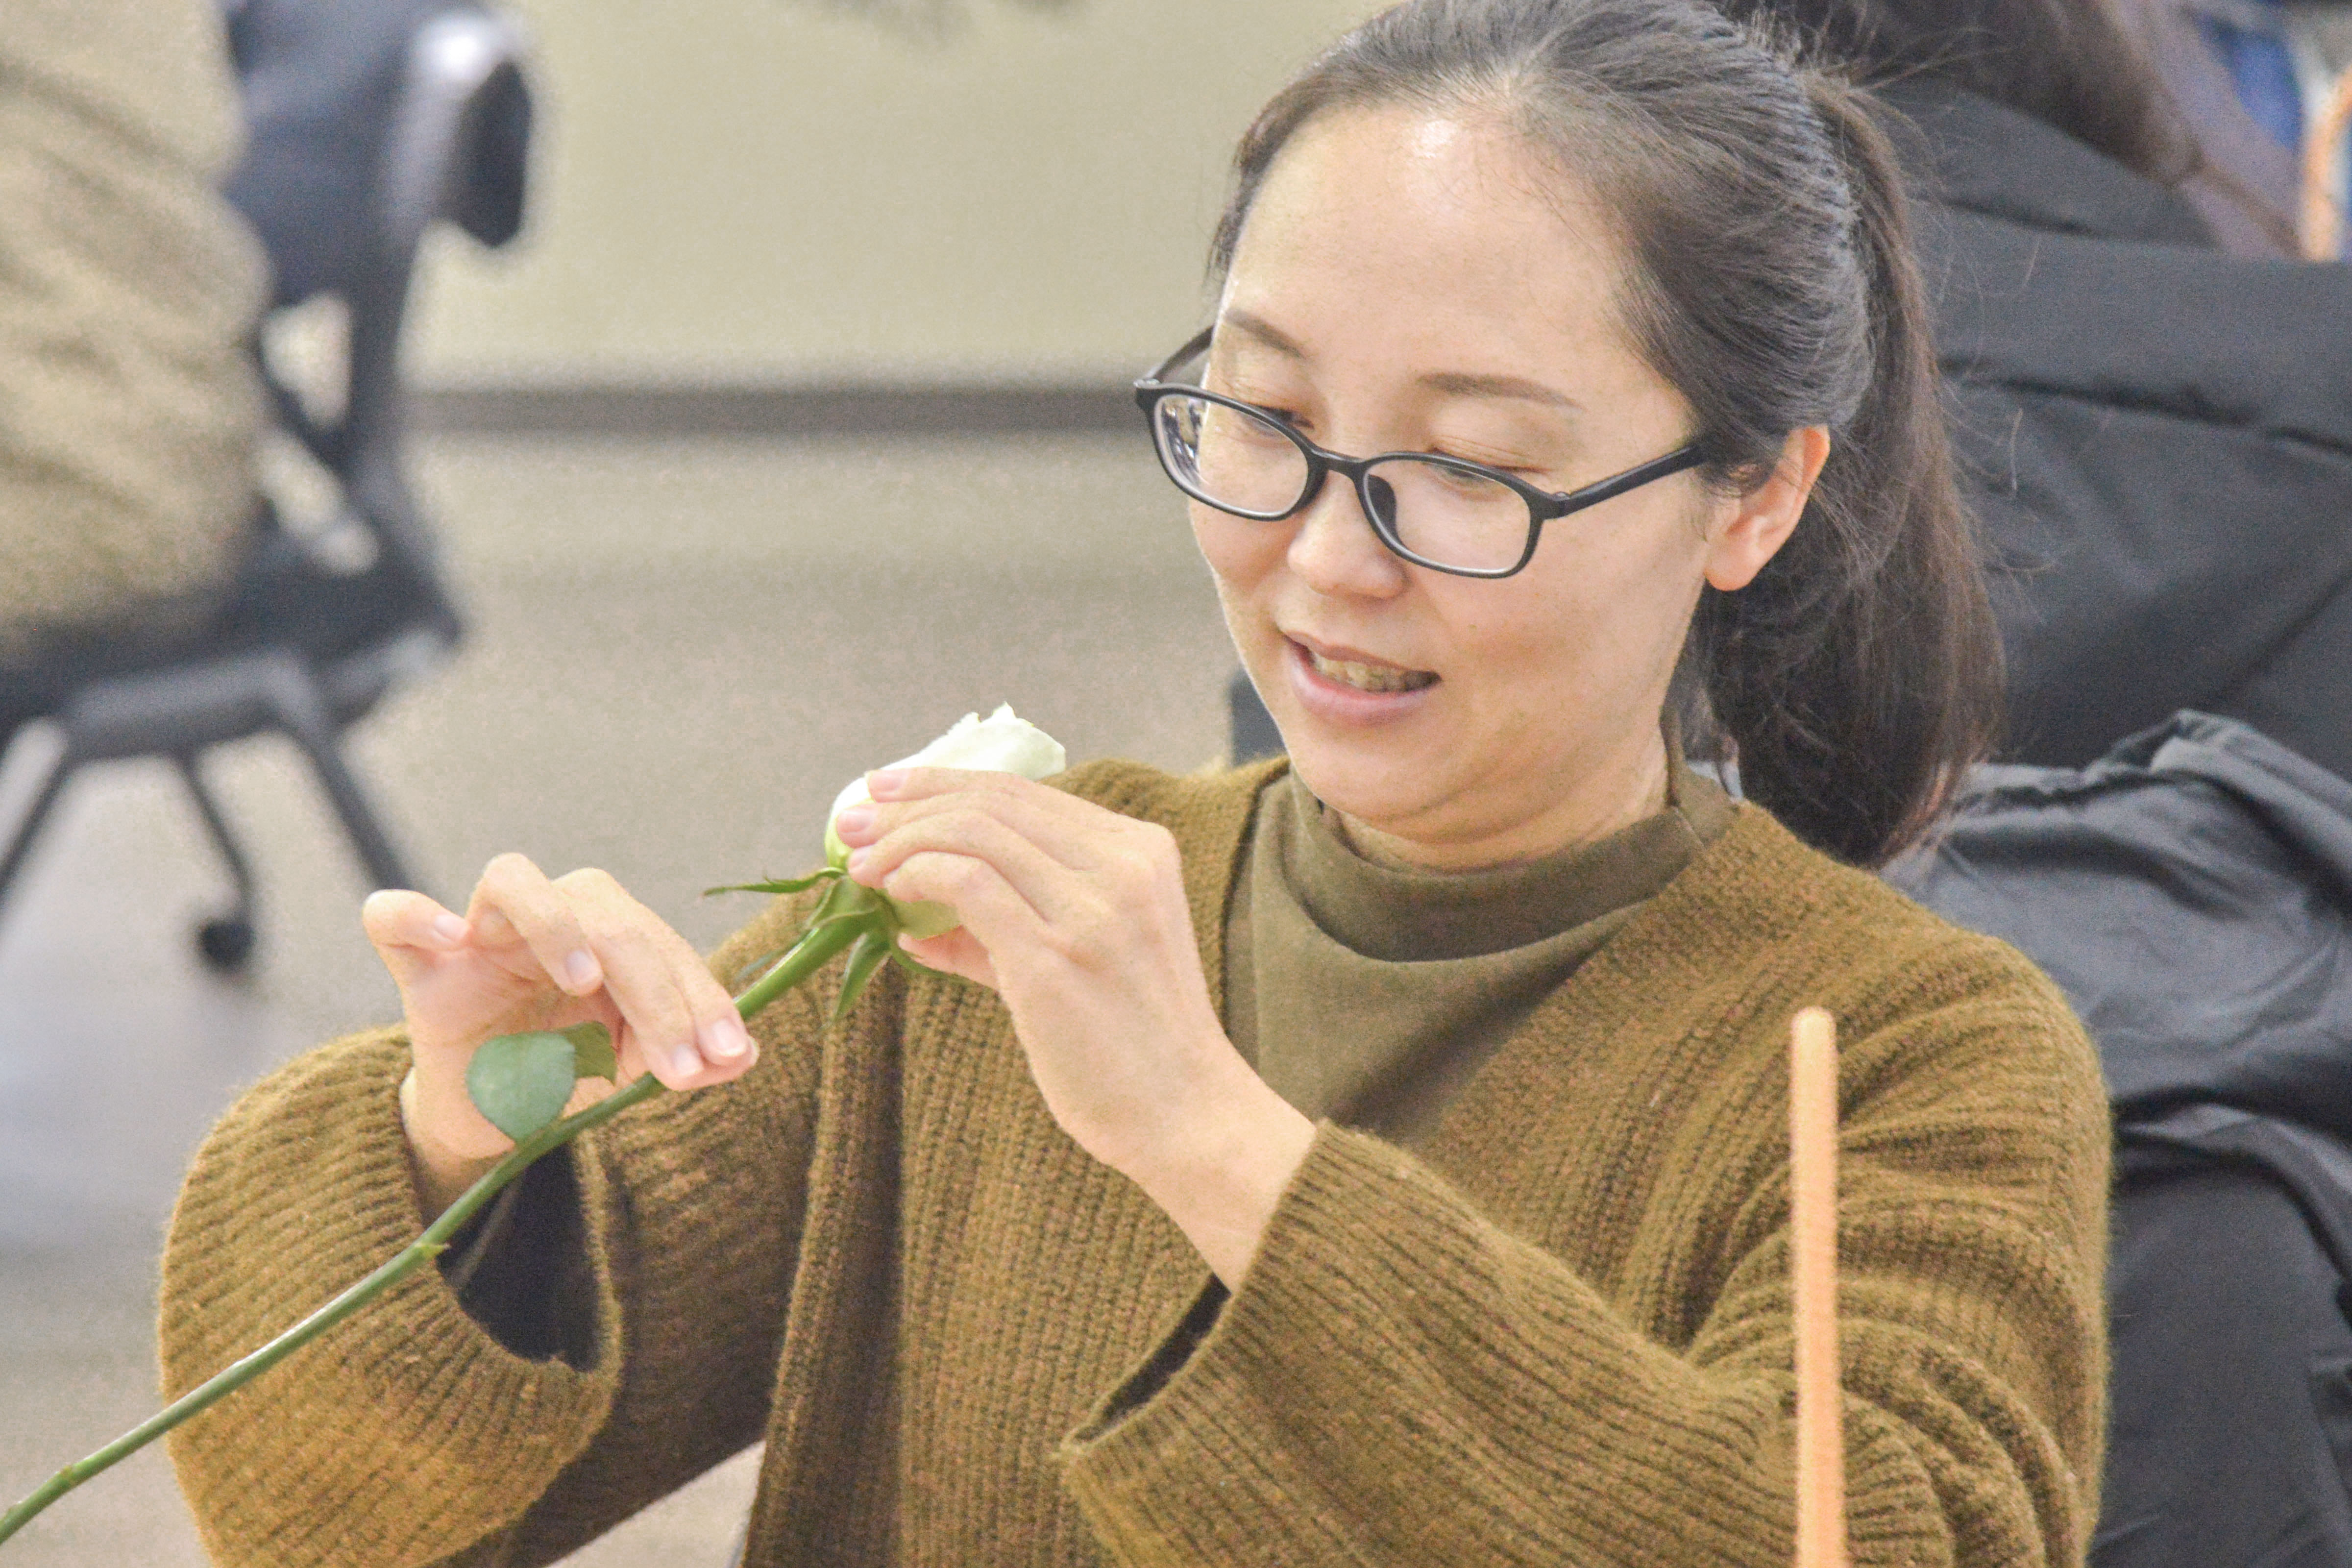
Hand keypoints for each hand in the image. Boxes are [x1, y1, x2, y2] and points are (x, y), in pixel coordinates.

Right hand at [364, 855, 757, 1215]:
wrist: (491, 1114)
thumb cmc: (566, 1069)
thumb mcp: (632, 1067)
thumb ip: (686, 1054)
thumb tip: (742, 1056)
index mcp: (609, 931)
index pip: (662, 942)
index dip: (702, 997)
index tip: (730, 1054)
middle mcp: (551, 916)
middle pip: (608, 916)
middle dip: (657, 994)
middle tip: (680, 1066)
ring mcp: (480, 934)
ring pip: (515, 879)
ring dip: (558, 924)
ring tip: (588, 983)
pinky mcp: (420, 967)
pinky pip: (395, 916)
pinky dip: (416, 914)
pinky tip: (451, 936)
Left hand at [834, 768, 1313, 1283]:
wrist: (1186, 1115)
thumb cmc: (1134, 1045)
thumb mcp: (1089, 956)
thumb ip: (1010, 924)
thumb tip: (917, 916)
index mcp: (1140, 850)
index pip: (1024, 792)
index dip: (944, 782)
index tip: (886, 791)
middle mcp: (1123, 865)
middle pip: (995, 800)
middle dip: (911, 802)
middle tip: (853, 823)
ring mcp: (1093, 908)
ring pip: (976, 830)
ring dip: (903, 839)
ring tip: (861, 866)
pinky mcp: (1055, 956)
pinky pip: (967, 882)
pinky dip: (918, 875)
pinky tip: (892, 896)